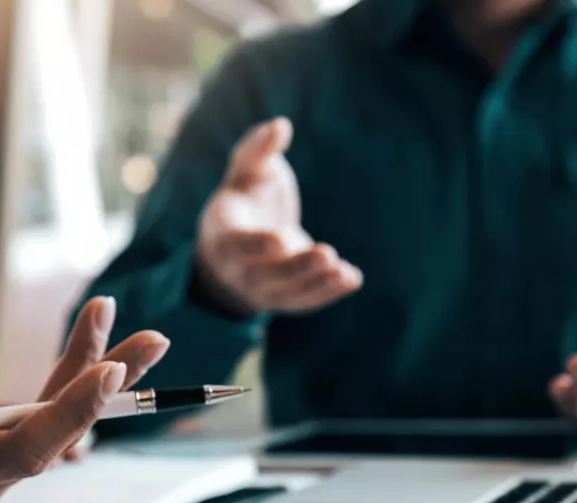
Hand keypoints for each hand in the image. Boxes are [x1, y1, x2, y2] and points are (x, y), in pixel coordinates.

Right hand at [0, 297, 168, 502]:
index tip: (107, 371)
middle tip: (155, 340)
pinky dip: (66, 384)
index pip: (15, 454)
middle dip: (103, 388)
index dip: (65, 414)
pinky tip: (95, 346)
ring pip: (50, 429)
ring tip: (142, 333)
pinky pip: (36, 423)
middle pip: (50, 439)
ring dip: (93, 377)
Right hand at [195, 117, 362, 315]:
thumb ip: (258, 149)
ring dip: (316, 284)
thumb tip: (281, 126)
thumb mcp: (246, 170)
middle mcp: (238, 268)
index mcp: (224, 234)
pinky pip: (306, 301)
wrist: (238, 243)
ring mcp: (262, 289)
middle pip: (265, 276)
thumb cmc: (246, 197)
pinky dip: (328, 293)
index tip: (283, 239)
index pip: (238, 245)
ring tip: (342, 271)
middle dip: (296, 268)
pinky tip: (352, 278)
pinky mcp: (286, 299)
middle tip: (326, 254)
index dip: (259, 245)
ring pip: (287, 293)